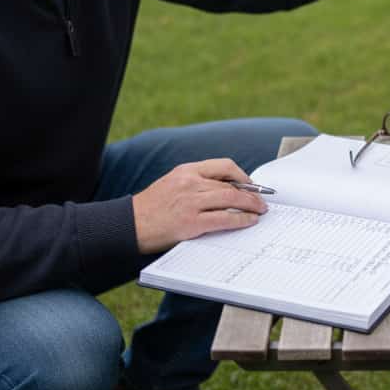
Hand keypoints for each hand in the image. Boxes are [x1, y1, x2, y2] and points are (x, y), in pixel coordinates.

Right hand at [132, 158, 266, 253]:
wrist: (128, 225)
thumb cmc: (151, 207)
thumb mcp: (172, 183)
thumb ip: (196, 182)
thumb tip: (225, 189)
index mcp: (187, 170)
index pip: (224, 165)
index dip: (242, 175)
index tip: (251, 185)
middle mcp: (190, 182)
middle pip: (231, 184)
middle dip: (251, 193)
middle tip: (262, 201)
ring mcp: (191, 202)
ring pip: (231, 199)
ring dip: (251, 206)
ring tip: (260, 211)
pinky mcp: (191, 222)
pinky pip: (224, 219)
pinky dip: (241, 220)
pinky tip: (249, 221)